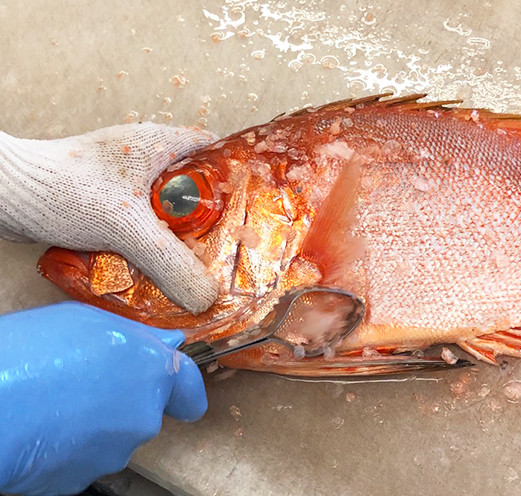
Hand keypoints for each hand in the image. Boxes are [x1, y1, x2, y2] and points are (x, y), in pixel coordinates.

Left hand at [0, 124, 219, 313]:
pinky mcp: (106, 202)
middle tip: (229, 250)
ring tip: (199, 266)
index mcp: (161, 144)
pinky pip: (144, 224)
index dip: (238, 179)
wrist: (3, 196)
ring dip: (181, 237)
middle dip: (212, 220)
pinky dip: (153, 244)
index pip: (216, 151)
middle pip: (197, 187)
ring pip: (169, 210)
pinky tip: (159, 268)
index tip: (254, 211)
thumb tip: (207, 298)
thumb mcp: (127, 227)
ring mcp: (126, 180)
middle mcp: (147, 158)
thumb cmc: (64, 190)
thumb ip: (171, 263)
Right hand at [0, 302, 206, 495]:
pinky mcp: (83, 481)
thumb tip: (167, 342)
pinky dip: (70, 450)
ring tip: (54, 404)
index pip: (189, 388)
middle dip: (123, 400)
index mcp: (153, 371)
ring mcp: (115, 453)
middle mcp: (144, 416)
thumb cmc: (28, 353)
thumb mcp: (85, 320)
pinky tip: (44, 430)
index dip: (180, 387)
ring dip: (95, 425)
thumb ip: (135, 335)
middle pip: (146, 411)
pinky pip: (85, 460)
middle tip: (81, 383)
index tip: (173, 388)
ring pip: (115, 437)